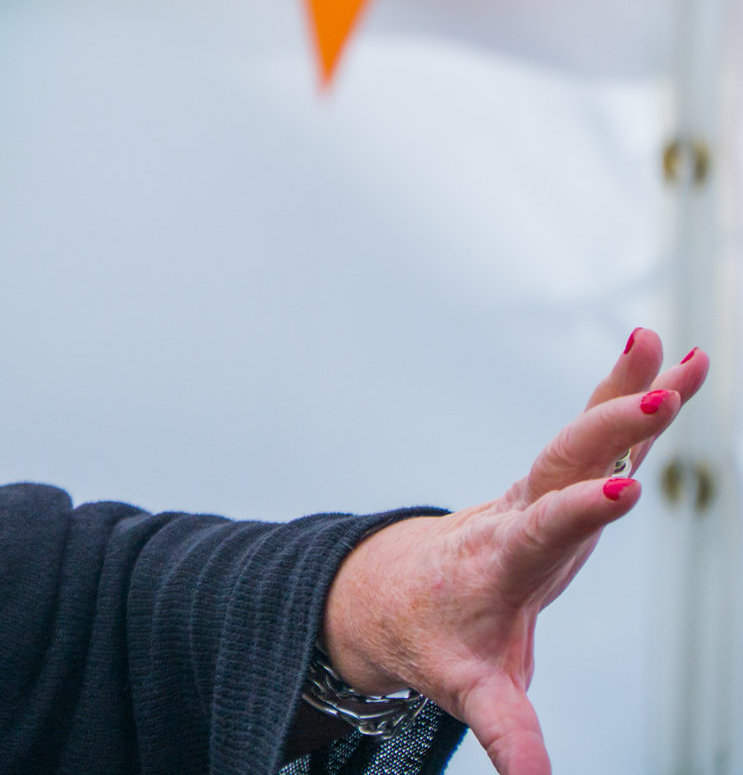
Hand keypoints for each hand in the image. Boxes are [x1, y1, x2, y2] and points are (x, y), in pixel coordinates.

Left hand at [321, 329, 708, 774]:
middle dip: (607, 429)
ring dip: (630, 389)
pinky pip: (603, 432)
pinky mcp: (563, 482)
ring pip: (586, 433)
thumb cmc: (435, 636)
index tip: (618, 490)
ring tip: (680, 349)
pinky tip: (681, 359)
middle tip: (656, 397)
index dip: (576, 512)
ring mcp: (542, 489)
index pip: (541, 528)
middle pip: (564, 463)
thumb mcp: (464, 685)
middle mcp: (521, 510)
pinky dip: (637, 393)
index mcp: (501, 558)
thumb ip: (504, 729)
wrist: (398, 588)